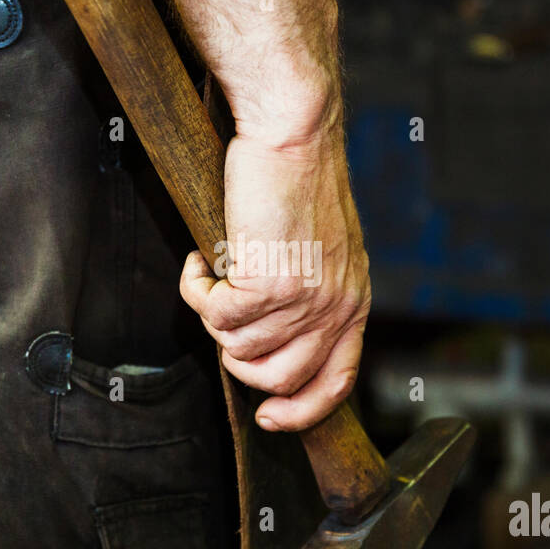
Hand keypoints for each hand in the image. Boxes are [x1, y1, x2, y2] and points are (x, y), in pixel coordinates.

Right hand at [179, 115, 370, 432]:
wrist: (294, 131)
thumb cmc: (300, 179)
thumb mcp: (325, 248)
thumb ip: (312, 293)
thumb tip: (273, 334)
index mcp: (353, 301)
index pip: (337, 381)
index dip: (301, 411)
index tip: (269, 417)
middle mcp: (336, 306)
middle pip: (279, 378)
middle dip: (239, 360)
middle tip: (223, 319)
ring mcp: (305, 298)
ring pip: (238, 347)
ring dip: (213, 315)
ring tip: (213, 274)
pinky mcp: (269, 281)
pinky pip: (214, 314)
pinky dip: (195, 288)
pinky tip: (200, 259)